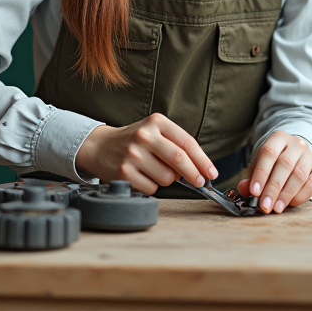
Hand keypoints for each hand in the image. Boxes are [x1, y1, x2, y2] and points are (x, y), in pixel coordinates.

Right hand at [75, 113, 217, 194]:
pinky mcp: (124, 173)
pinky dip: (152, 186)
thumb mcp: (154, 132)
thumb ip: (175, 145)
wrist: (99, 146)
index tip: (211, 172)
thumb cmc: (134, 140)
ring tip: (154, 170)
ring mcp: (133, 155)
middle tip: (199, 182)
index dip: (202, 160)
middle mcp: (144, 136)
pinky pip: (151, 188)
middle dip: (194, 174)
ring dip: (167, 180)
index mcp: (156, 122)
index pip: (187, 142)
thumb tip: (200, 170)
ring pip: (167, 178)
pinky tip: (142, 176)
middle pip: (179, 160)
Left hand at [239, 131, 311, 213]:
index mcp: (278, 138)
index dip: (260, 173)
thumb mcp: (261, 164)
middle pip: (284, 165)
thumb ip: (252, 177)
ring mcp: (310, 156)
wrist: (298, 156)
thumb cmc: (275, 163)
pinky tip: (291, 204)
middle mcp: (296, 144)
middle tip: (264, 206)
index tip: (254, 192)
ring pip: (299, 175)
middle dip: (273, 188)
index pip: (268, 153)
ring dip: (286, 194)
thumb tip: (244, 189)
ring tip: (276, 208)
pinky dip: (301, 196)